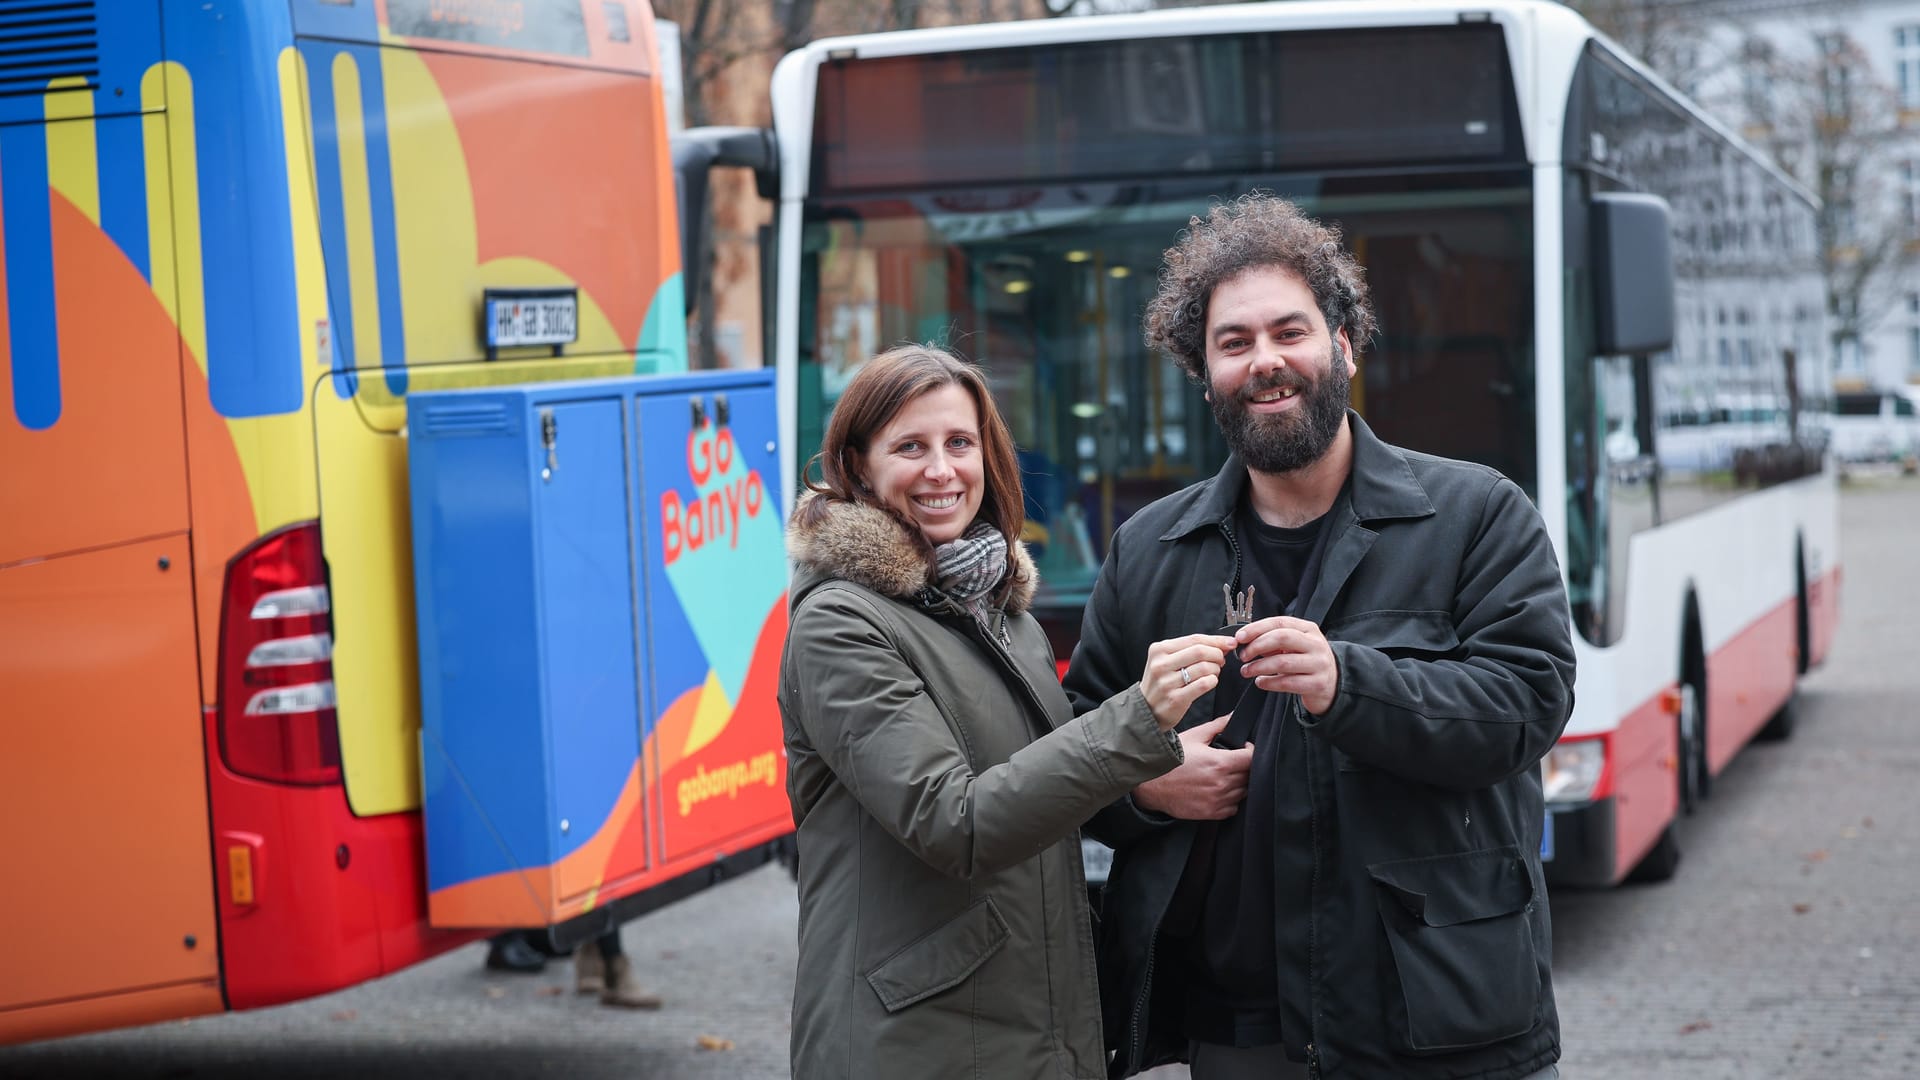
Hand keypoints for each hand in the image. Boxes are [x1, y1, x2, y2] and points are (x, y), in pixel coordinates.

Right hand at [1132, 716, 1251, 819]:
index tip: (1243, 749)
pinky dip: (1231, 800)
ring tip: (1225, 776)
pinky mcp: (1211, 812)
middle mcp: (1221, 783)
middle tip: (1233, 761)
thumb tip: (1234, 717)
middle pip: (1249, 775)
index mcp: (1220, 762)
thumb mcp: (1194, 737)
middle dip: (1244, 766)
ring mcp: (1217, 800)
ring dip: (1239, 783)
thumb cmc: (1172, 760)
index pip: (1252, 758)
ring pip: (1244, 792)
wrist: (1151, 784)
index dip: (1250, 750)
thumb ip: (1218, 726)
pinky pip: (1233, 808)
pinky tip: (1220, 791)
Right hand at [1142, 634, 1237, 730]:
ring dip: (1216, 669)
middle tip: (1221, 660)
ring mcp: (1167, 682)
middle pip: (1200, 651)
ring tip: (1213, 672)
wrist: (1147, 709)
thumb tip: (1222, 643)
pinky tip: (1210, 682)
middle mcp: (1161, 664)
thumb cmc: (1161, 682)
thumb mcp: (1167, 660)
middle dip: (1218, 654)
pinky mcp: (1175, 698)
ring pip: (1204, 668)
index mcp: (1159, 650)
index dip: (1216, 640)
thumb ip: (1190, 650)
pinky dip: (1212, 681)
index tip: (1229, 643)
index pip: (1194, 639)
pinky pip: (1203, 684)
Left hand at [1236, 616, 1339, 714]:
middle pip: (1282, 638)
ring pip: (1283, 662)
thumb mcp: (1295, 645)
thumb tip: (1246, 641)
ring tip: (1247, 671)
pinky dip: (1269, 682)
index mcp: (1308, 629)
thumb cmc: (1307, 661)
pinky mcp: (1317, 683)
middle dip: (1257, 646)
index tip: (1240, 637)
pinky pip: (1287, 683)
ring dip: (1259, 667)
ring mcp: (1318, 664)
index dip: (1257, 629)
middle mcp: (1315, 644)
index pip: (1280, 623)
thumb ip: (1274, 640)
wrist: (1333, 683)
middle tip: (1243, 656)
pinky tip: (1260, 681)